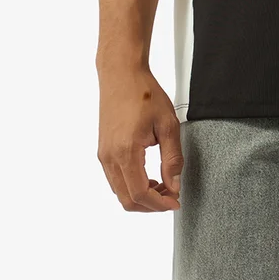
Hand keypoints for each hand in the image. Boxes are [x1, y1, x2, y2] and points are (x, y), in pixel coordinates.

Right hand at [96, 64, 183, 211]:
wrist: (121, 74)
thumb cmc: (144, 93)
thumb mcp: (168, 124)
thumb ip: (172, 158)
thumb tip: (174, 185)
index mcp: (126, 151)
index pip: (139, 194)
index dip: (159, 204)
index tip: (175, 202)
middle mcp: (110, 157)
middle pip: (127, 200)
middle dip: (150, 205)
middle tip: (171, 196)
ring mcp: (104, 155)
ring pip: (119, 192)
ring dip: (141, 196)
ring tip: (163, 185)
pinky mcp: (103, 150)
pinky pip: (115, 179)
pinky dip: (131, 185)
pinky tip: (148, 176)